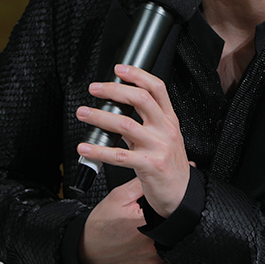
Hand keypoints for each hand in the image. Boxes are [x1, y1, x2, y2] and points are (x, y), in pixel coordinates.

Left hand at [76, 64, 190, 217]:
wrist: (181, 194)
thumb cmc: (169, 166)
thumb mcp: (163, 138)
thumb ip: (144, 123)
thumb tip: (116, 109)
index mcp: (169, 119)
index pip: (157, 88)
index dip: (137, 74)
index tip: (119, 69)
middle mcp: (165, 129)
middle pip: (141, 99)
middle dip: (114, 90)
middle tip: (95, 89)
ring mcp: (158, 146)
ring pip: (126, 124)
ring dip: (99, 117)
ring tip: (83, 113)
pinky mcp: (149, 165)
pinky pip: (119, 155)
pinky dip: (98, 150)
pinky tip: (85, 147)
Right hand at [79, 177, 166, 263]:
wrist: (89, 250)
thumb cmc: (101, 225)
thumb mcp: (118, 197)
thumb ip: (139, 184)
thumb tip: (158, 175)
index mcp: (147, 222)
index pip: (170, 207)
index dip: (166, 203)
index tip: (159, 204)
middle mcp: (153, 243)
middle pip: (172, 224)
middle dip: (165, 218)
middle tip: (150, 217)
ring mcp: (154, 259)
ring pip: (171, 239)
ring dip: (164, 233)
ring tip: (147, 229)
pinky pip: (165, 255)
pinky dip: (159, 247)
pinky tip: (146, 241)